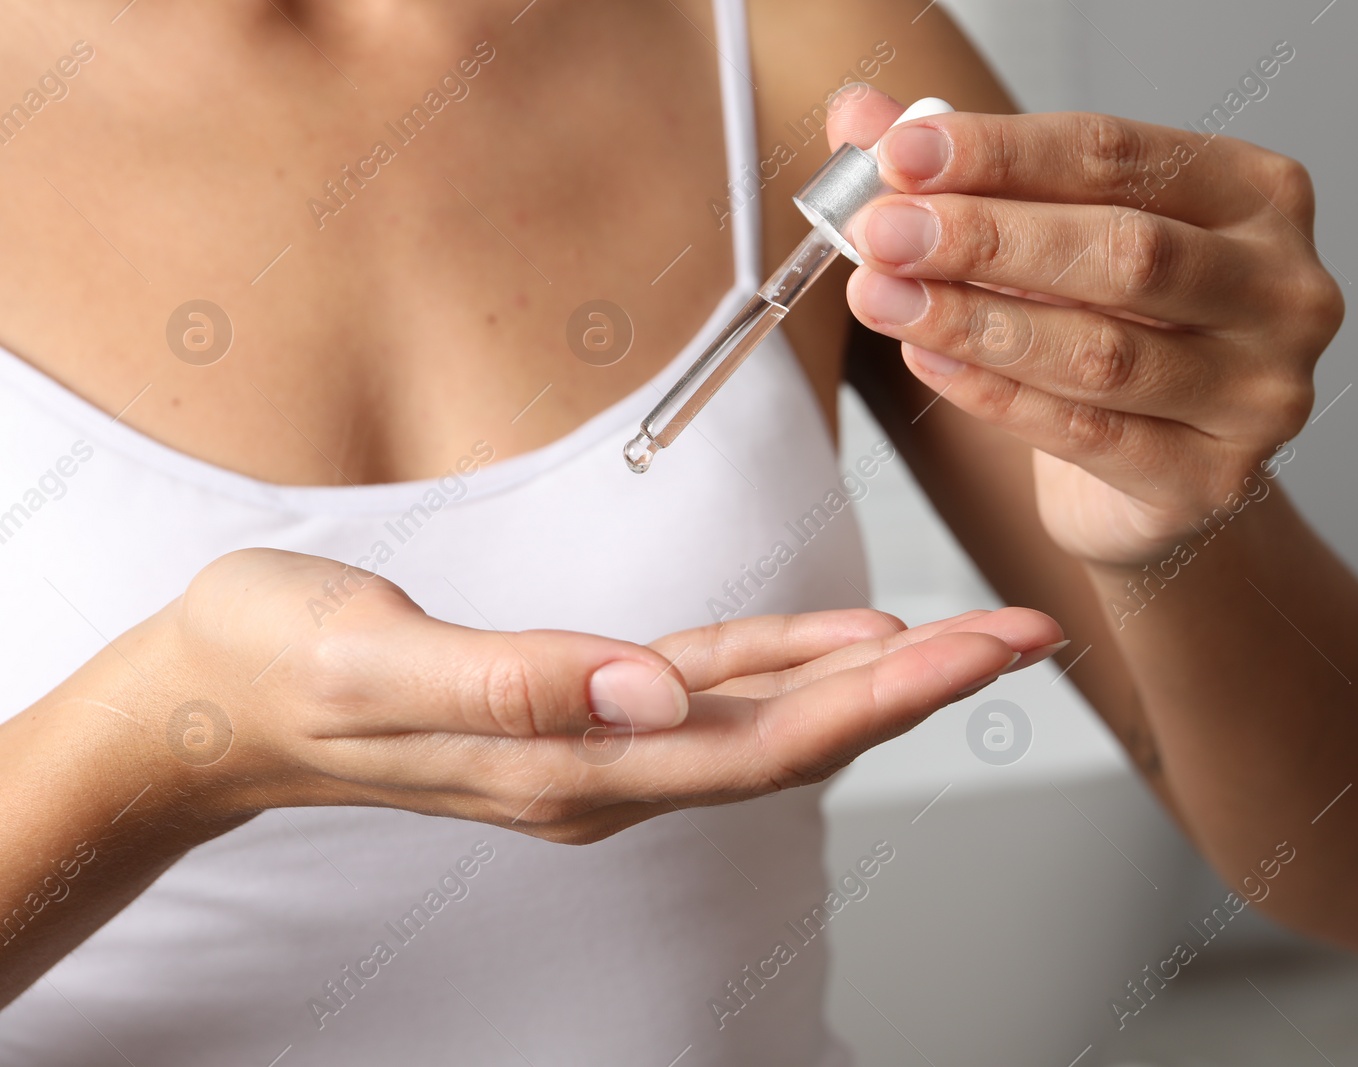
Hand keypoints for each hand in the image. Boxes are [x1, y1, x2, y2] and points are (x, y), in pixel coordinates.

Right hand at [138, 549, 1060, 842]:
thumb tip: (651, 694)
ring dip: (874, 678)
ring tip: (972, 637)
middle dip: (920, 687)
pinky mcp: (581, 707)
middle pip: (799, 736)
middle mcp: (606, 770)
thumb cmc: (278, 663)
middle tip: (1027, 636)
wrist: (211, 701)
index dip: (887, 697)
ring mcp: (599, 746)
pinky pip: (711, 689)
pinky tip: (839, 638)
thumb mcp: (375, 659)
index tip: (986, 650)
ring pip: (771, 716)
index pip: (769, 740)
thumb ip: (518, 681)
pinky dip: (788, 662)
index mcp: (573, 763)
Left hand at [834, 90, 1341, 564]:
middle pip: (1123, 251)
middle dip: (987, 237)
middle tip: (884, 234)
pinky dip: (996, 395)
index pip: (1116, 154)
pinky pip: (1088, 434)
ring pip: (1102, 352)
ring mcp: (1262, 391)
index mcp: (1254, 193)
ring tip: (883, 298)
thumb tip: (861, 115)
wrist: (1149, 476)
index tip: (901, 154)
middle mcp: (1282, 287)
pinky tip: (928, 359)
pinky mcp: (1216, 478)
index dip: (1001, 152)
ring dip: (976, 320)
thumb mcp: (1049, 237)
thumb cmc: (1109, 330)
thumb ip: (969, 175)